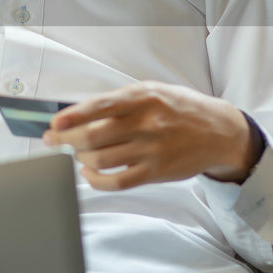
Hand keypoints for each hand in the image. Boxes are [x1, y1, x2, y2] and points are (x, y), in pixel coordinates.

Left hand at [43, 82, 258, 190]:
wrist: (219, 132)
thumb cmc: (179, 109)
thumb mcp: (153, 91)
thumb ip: (120, 101)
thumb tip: (79, 113)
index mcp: (144, 98)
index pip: (100, 106)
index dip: (73, 116)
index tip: (54, 123)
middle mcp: (147, 123)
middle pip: (95, 136)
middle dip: (67, 140)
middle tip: (53, 141)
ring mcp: (152, 150)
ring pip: (102, 159)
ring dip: (80, 158)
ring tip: (76, 154)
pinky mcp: (156, 172)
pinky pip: (118, 181)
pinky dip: (96, 180)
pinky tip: (89, 174)